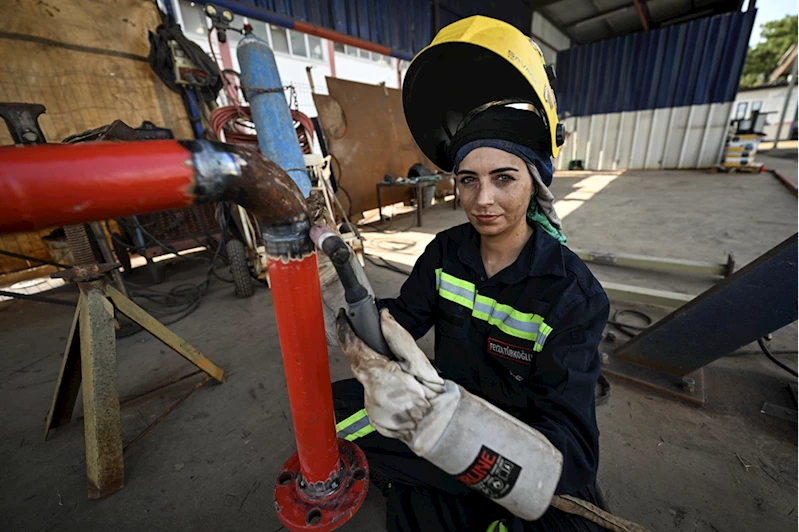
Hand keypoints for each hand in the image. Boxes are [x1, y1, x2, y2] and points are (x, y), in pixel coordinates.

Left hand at [336, 309, 433, 440]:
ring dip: (379, 378)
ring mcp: (371, 407)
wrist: (440, 424)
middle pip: (359, 365)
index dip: (345, 330)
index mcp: (377, 373)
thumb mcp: (417, 358)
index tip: (343, 319)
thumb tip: (384, 318)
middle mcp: (369, 392)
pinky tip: (400, 394)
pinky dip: (384, 393)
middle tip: (386, 355)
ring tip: (401, 380)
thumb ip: (397, 336)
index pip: (352, 346)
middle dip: (368, 356)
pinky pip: (374, 399)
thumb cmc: (432, 394)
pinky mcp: (375, 418)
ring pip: (367, 384)